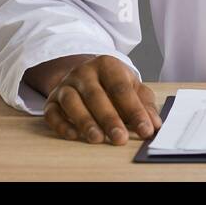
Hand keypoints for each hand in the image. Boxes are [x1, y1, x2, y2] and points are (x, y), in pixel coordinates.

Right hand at [42, 55, 162, 143]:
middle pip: (96, 95)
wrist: (86, 74)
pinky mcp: (51, 100)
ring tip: (97, 139)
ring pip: (72, 102)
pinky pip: (52, 112)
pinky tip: (73, 136)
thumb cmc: (113, 84)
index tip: (145, 129)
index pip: (121, 88)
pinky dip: (61, 125)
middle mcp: (84, 72)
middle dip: (109, 119)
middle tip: (120, 138)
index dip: (134, 110)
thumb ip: (144, 105)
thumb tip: (154, 124)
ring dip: (85, 122)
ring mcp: (66, 85)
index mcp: (107, 65)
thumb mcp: (132, 88)